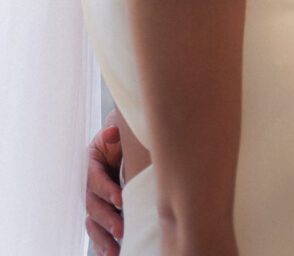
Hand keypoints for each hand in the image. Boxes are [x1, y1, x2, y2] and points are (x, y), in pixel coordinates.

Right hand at [85, 123, 123, 255]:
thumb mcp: (119, 128)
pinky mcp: (103, 211)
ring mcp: (95, 199)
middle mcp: (90, 183)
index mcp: (92, 162)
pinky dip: (103, 244)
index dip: (106, 189)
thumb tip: (111, 133)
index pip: (96, 178)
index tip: (120, 199)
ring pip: (93, 222)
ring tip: (114, 251)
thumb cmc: (123, 134)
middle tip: (121, 229)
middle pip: (93, 205)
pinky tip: (112, 255)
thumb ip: (115, 132)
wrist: (124, 140)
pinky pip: (99, 230)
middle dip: (107, 218)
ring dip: (102, 238)